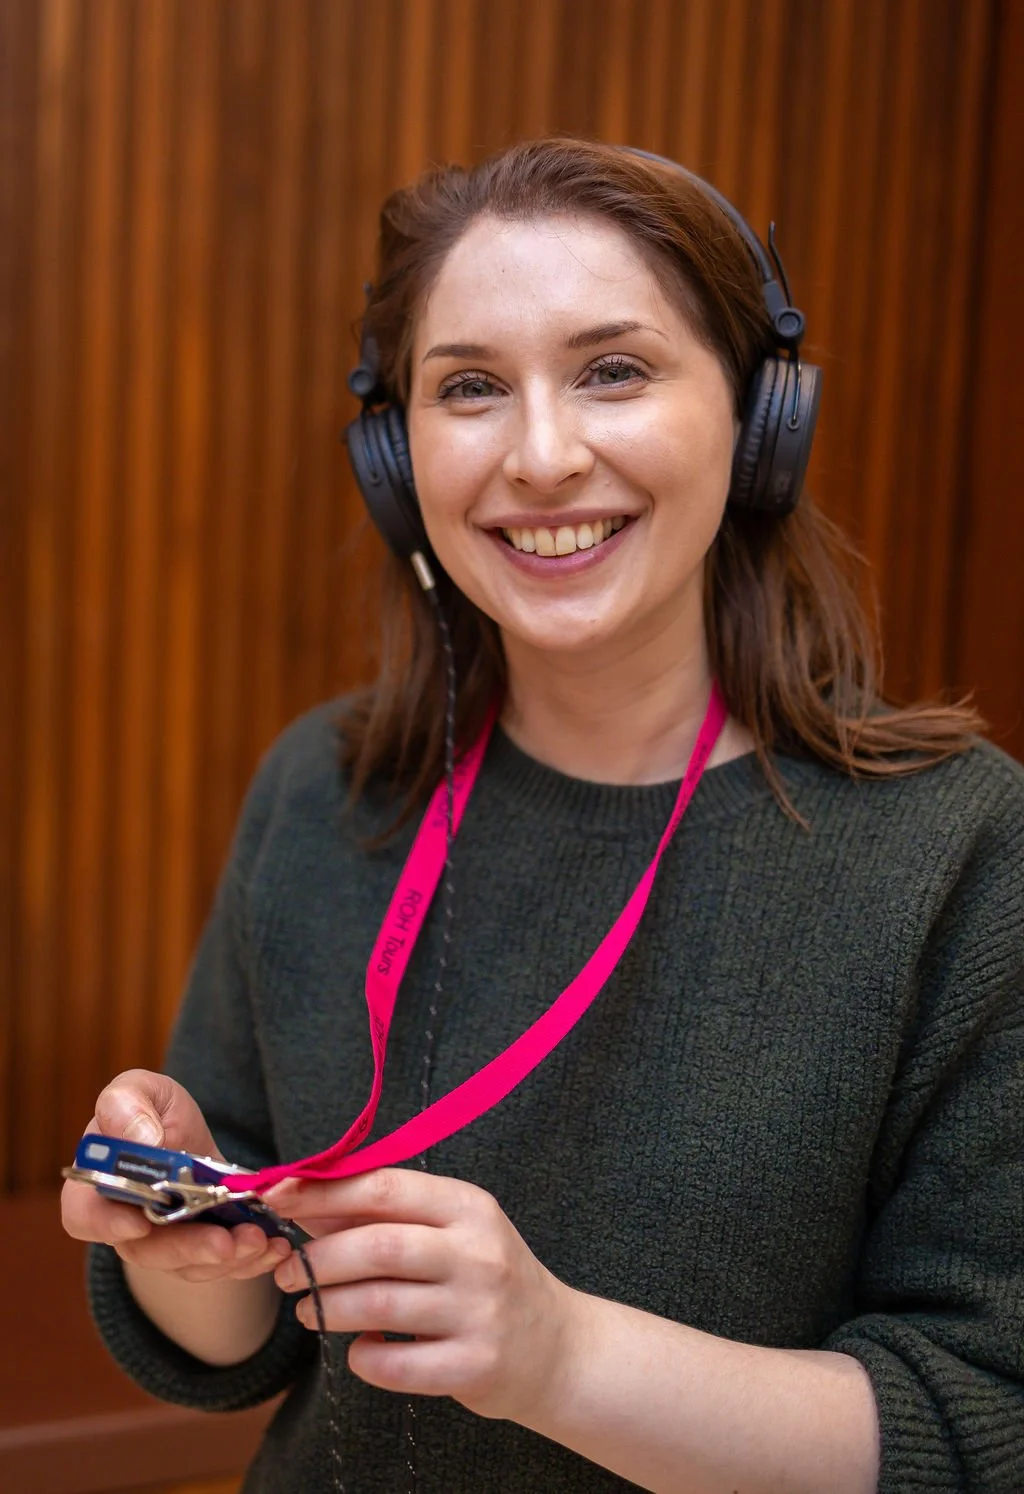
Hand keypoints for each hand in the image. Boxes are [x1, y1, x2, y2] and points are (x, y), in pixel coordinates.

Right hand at [60, 1069, 290, 1282]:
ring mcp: (164, 1246)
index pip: (84, 1216)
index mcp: (98, 1184)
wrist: (189, 1140)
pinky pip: (221, 1269)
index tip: (137, 1225)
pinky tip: (275, 1247)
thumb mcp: (142, 1091)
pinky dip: (249, 1262)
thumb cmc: (155, 1114)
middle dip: (187, 1250)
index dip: (106, 1225)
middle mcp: (125, 1224)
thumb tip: (142, 1140)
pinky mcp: (200, 1254)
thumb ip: (128, 1104)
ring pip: (187, 1266)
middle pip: (146, 1252)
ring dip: (225, 1259)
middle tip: (224, 1243)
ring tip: (259, 1240)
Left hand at [266, 1168, 581, 1422]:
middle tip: (287, 1273)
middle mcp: (478, 1253)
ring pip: (379, 1305)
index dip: (322, 1194)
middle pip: (378, 1246)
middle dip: (318, 1259)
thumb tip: (306, 1203)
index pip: (384, 1186)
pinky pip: (393, 1365)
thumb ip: (387, 1215)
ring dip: (329, 1307)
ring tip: (308, 1310)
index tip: (278, 1200)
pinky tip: (359, 1349)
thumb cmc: (485, 1276)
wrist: (555, 1346)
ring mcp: (479, 1311)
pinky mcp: (474, 1366)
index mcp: (468, 1206)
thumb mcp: (452, 1229)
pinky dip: (362, 1357)